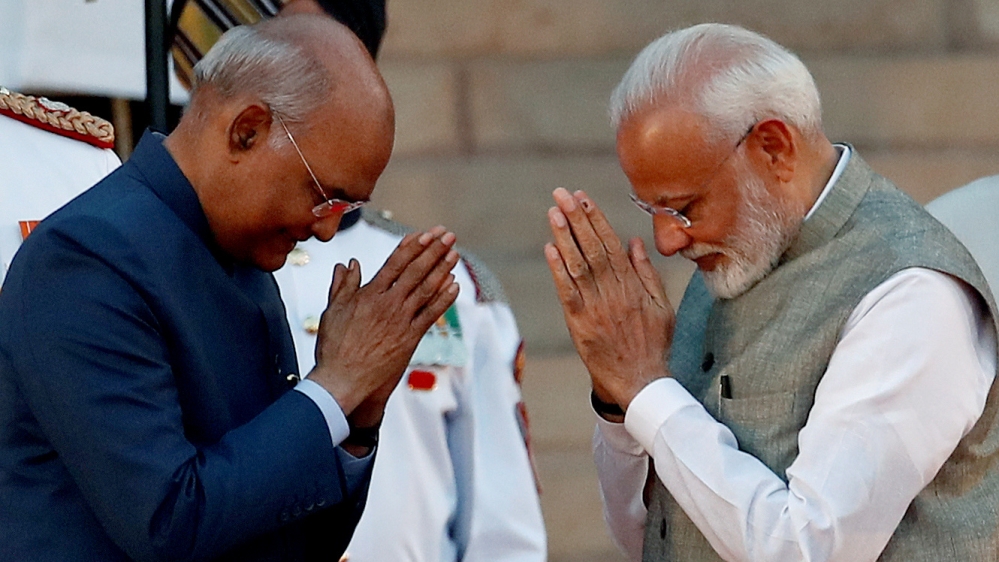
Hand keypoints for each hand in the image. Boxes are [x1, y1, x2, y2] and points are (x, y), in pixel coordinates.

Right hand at [308, 227, 459, 425]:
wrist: (342, 380)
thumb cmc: (334, 347)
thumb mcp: (333, 311)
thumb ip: (343, 286)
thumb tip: (349, 264)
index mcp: (369, 294)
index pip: (395, 263)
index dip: (413, 245)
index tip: (426, 232)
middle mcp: (388, 303)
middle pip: (416, 271)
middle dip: (434, 250)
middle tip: (448, 235)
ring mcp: (401, 320)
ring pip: (426, 289)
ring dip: (443, 269)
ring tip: (454, 253)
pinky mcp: (410, 338)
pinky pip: (431, 314)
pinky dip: (444, 299)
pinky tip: (455, 286)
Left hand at [545, 188, 674, 409]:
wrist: (643, 382)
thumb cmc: (654, 345)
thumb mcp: (661, 306)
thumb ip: (646, 273)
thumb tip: (634, 242)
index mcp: (633, 285)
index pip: (611, 244)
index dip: (596, 219)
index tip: (583, 197)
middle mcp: (614, 292)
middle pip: (593, 248)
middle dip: (576, 218)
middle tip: (562, 193)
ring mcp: (597, 308)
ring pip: (579, 265)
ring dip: (564, 237)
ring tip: (553, 212)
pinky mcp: (581, 325)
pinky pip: (568, 293)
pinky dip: (558, 270)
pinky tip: (549, 249)